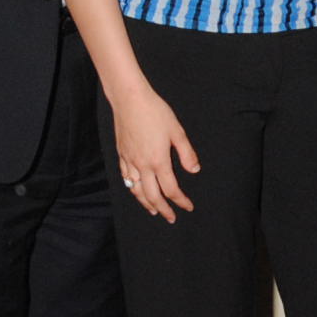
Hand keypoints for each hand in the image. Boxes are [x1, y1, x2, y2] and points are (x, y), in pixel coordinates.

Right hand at [112, 85, 200, 222]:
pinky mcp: (121, 154)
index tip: (188, 206)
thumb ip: (186, 153)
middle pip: (152, 196)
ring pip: (136, 190)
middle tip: (171, 217)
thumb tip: (194, 170)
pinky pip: (125, 178)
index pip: (171, 189)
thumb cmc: (155, 112)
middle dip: (163, 209)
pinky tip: (135, 190)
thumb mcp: (177, 131)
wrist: (129, 99)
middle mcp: (142, 165)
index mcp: (158, 161)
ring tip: (153, 210)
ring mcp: (129, 160)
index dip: (181, 201)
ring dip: (146, 203)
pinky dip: (132, 188)